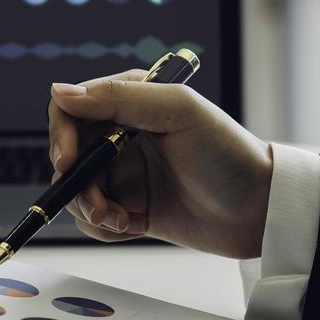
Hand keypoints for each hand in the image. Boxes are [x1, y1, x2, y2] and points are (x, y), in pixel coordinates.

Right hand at [48, 73, 273, 257]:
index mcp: (133, 101)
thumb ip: (119, 97)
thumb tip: (59, 91)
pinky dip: (105, 227)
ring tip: (122, 219)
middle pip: (68, 155)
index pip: (72, 109)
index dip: (61, 135)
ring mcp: (126, 173)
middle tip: (100, 205)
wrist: (260, 211)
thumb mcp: (178, 113)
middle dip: (77, 184)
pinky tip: (134, 227)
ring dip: (91, 209)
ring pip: (77, 191)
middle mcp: (123, 134)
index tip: (68, 163)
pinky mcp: (132, 207)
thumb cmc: (229, 155)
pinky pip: (94, 219)